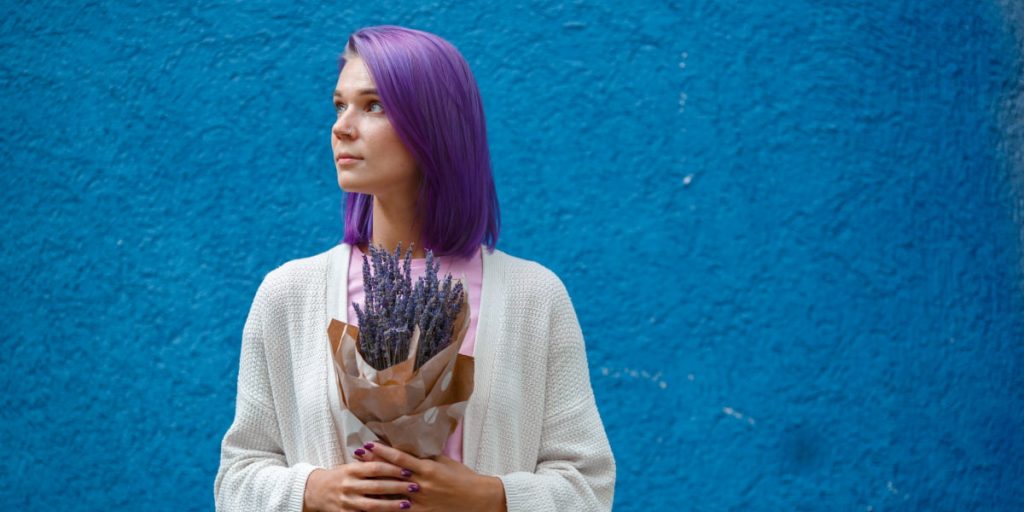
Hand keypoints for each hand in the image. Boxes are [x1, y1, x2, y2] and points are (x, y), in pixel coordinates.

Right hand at [302, 457, 416, 511]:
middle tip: (414, 487)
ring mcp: (346, 502)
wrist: (314, 491)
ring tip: (407, 504)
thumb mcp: (350, 466)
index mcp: (351, 470)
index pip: (375, 468)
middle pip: (376, 487)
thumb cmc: (339, 476)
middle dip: (397, 487)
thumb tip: (392, 457)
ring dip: (391, 505)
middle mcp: (348, 486)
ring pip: (372, 505)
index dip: (393, 469)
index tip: (409, 470)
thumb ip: (368, 464)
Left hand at [354, 442, 506, 511]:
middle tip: (355, 458)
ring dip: (374, 487)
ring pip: (392, 495)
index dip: (383, 451)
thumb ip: (427, 457)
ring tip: (358, 481)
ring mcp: (421, 502)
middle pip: (391, 475)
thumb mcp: (446, 463)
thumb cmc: (463, 479)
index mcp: (428, 469)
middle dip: (372, 465)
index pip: (400, 458)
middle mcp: (422, 485)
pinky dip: (387, 509)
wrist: (478, 500)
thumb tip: (411, 448)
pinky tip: (374, 506)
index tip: (368, 444)